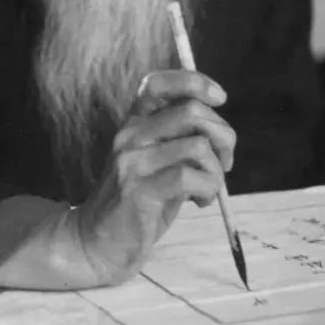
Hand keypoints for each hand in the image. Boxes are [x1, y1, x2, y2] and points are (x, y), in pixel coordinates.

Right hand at [70, 69, 235, 284]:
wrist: (99, 242)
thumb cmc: (140, 199)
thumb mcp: (158, 160)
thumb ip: (181, 139)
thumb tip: (223, 132)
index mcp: (134, 121)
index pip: (159, 83)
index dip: (195, 82)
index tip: (220, 98)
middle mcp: (130, 134)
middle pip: (191, 111)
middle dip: (223, 135)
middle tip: (225, 161)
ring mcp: (133, 161)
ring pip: (198, 146)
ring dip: (216, 171)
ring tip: (208, 188)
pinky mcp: (139, 191)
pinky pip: (191, 177)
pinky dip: (208, 190)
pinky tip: (199, 201)